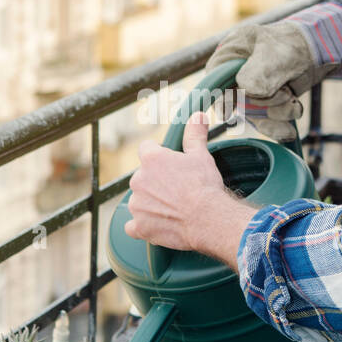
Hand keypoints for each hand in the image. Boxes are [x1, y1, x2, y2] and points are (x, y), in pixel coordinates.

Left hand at [126, 112, 255, 267]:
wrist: (208, 218)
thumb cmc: (204, 185)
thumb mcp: (201, 156)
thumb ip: (194, 135)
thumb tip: (198, 115)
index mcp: (151, 158)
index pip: (146, 149)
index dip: (158, 157)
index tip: (170, 166)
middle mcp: (138, 180)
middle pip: (142, 177)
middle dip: (155, 182)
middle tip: (176, 190)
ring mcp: (137, 204)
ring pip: (138, 201)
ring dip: (150, 204)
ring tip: (172, 209)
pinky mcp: (139, 226)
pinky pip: (133, 226)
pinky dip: (142, 226)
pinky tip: (156, 226)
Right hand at [204, 19, 317, 141]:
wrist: (316, 50)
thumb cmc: (291, 44)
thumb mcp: (274, 54)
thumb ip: (258, 73)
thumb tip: (247, 92)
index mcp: (228, 56)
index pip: (214, 84)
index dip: (224, 100)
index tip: (233, 112)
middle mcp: (234, 76)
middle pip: (236, 104)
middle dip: (263, 106)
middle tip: (286, 94)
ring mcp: (249, 91)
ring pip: (254, 116)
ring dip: (276, 115)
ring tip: (293, 103)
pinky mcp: (264, 103)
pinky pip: (264, 123)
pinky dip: (277, 128)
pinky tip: (289, 130)